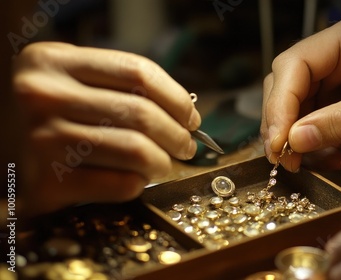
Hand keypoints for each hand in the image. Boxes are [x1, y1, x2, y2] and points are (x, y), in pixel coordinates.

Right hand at [13, 42, 200, 214]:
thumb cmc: (43, 114)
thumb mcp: (65, 79)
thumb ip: (113, 84)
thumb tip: (182, 111)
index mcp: (52, 61)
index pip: (138, 72)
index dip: (176, 97)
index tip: (191, 116)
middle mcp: (43, 95)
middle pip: (142, 113)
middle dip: (177, 135)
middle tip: (186, 146)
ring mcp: (43, 140)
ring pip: (137, 150)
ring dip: (163, 162)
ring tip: (165, 164)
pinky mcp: (47, 183)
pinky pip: (121, 184)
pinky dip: (139, 184)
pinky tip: (136, 180)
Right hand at [261, 14, 340, 171]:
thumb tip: (293, 139)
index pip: (296, 64)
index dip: (280, 104)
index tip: (279, 143)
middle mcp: (340, 55)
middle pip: (288, 84)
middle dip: (283, 123)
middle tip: (286, 160)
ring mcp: (340, 80)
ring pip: (295, 106)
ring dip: (296, 138)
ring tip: (309, 164)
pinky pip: (311, 122)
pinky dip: (313, 144)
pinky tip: (331, 159)